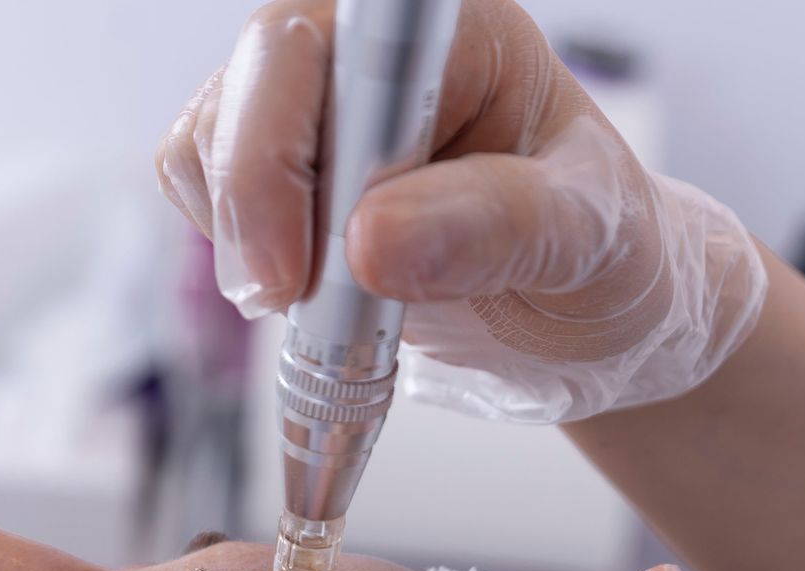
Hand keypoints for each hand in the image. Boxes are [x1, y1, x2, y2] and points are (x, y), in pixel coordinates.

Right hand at [155, 0, 765, 421]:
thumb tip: (370, 243)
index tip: (294, 272)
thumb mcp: (586, 240)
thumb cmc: (599, 253)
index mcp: (446, 29)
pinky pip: (205, 202)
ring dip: (251, 249)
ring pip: (206, 149)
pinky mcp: (271, 167)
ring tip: (345, 306)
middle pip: (245, 88)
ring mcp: (309, 106)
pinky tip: (318, 295)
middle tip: (293, 305)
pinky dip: (243, 264)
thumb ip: (496, 228)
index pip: (318, 42)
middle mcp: (365, 48)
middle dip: (252, 210)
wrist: (580, 307)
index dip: (278, 149)